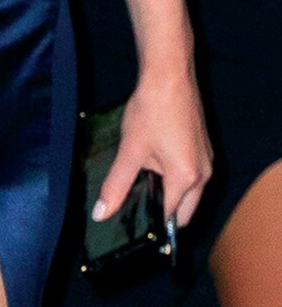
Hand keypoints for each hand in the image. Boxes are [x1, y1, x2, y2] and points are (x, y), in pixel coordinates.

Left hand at [96, 63, 211, 231]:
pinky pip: (189, 176)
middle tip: (135, 213)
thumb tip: (102, 214)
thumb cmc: (151, 111)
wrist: (169, 75)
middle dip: (163, 214)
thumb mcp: (130, 150)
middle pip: (185, 210)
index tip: (134, 231)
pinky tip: (150, 170)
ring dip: (168, 195)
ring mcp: (205, 161)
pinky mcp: (201, 148)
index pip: (171, 218)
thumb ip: (117, 185)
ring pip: (188, 193)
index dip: (152, 225)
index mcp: (188, 179)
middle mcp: (204, 174)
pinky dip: (173, 180)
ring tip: (138, 190)